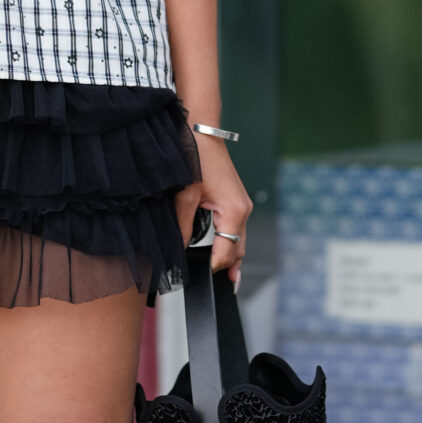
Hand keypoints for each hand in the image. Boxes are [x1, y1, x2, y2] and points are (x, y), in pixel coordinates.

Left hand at [174, 133, 251, 280]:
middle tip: (220, 289)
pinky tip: (225, 252)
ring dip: (231, 257)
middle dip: (227, 268)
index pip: (226, 252)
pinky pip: (236, 228)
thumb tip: (179, 251)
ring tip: (228, 280)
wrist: (203, 133)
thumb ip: (183, 227)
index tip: (202, 279)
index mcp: (233, 211)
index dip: (213, 267)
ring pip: (239, 240)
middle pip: (237, 250)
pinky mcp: (237, 199)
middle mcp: (242, 210)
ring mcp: (242, 204)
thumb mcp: (184, 196)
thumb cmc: (194, 159)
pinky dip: (231, 242)